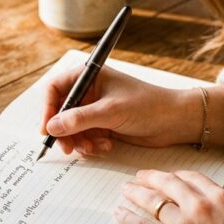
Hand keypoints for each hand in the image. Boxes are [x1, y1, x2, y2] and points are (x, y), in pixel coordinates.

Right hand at [41, 65, 223, 156]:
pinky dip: (91, 145)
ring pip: (72, 128)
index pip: (56, 89)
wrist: (175, 121)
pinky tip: (106, 146)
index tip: (47, 128)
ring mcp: (96, 109)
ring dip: (78, 141)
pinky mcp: (104, 125)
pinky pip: (85, 137)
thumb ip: (79, 119)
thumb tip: (51, 127)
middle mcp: (90, 91)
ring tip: (93, 147)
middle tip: (68, 148)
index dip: (48, 108)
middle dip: (64, 131)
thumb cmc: (148, 105)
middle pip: (61, 112)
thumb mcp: (110, 111)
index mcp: (90, 76)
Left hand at [115, 169, 223, 223]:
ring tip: (126, 191)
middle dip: (151, 178)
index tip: (167, 177)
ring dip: (136, 193)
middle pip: (168, 183)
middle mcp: (200, 206)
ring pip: (152, 201)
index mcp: (221, 199)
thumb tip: (220, 210)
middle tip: (140, 177)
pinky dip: (128, 218)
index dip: (176, 175)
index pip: (192, 178)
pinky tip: (119, 214)